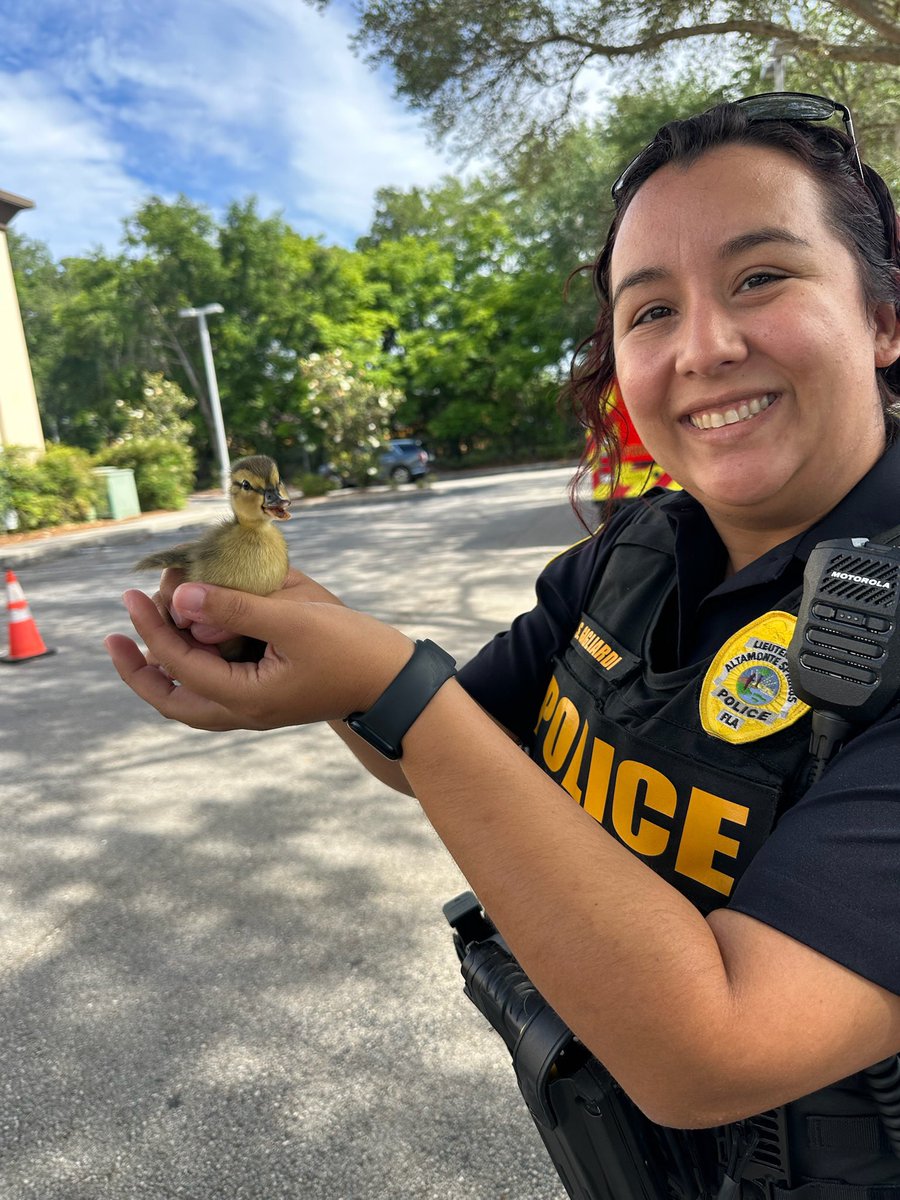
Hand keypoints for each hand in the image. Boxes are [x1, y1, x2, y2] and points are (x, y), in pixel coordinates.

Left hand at [105, 582, 412, 731]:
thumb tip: (181, 596)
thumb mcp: (295, 621)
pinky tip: (193, 640)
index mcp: (245, 699)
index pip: (179, 664)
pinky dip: (192, 668)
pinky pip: (214, 690)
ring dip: (163, 670)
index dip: (150, 628)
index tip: (132, 594)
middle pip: (172, 701)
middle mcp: (244, 711)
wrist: (396, 685)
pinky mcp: (268, 698)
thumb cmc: (353, 650)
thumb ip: (236, 608)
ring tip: (143, 637)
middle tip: (114, 637)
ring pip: (191, 700)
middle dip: (139, 669)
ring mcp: (256, 708)